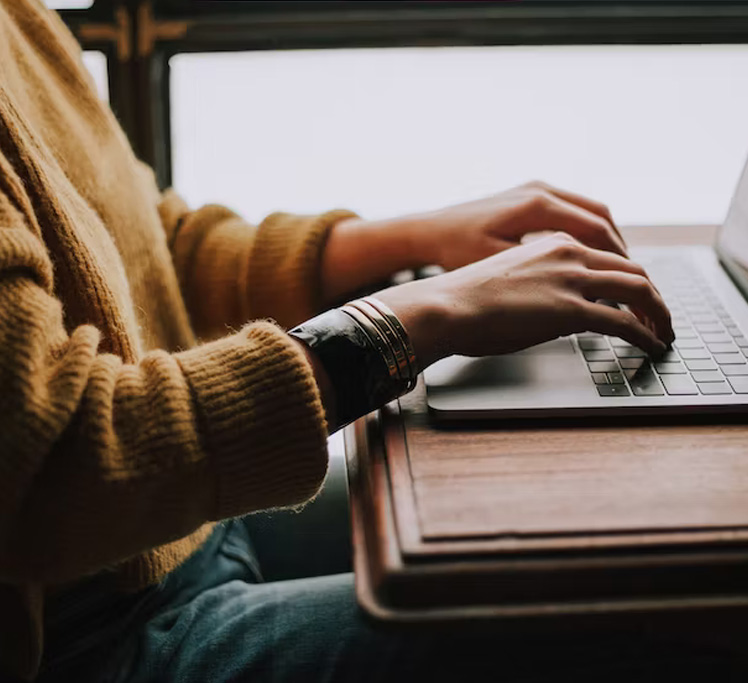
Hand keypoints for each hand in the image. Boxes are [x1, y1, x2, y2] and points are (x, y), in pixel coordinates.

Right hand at [375, 232, 673, 369]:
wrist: (446, 305)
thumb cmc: (466, 297)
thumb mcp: (512, 278)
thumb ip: (544, 284)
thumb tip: (561, 309)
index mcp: (554, 242)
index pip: (609, 256)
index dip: (631, 279)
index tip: (637, 298)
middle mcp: (569, 253)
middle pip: (633, 269)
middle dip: (654, 296)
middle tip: (660, 317)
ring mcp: (572, 279)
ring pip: (638, 289)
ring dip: (658, 313)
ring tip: (663, 333)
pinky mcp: (571, 309)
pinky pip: (624, 322)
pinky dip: (645, 334)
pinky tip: (650, 345)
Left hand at [413, 180, 626, 270]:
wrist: (429, 231)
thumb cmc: (456, 251)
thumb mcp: (500, 265)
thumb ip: (543, 272)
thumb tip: (583, 287)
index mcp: (537, 205)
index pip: (595, 229)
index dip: (617, 258)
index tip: (630, 282)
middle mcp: (540, 190)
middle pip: (599, 216)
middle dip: (619, 249)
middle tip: (632, 277)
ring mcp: (535, 189)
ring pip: (589, 211)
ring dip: (605, 238)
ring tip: (616, 268)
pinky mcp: (528, 194)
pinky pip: (572, 209)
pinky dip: (587, 231)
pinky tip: (588, 254)